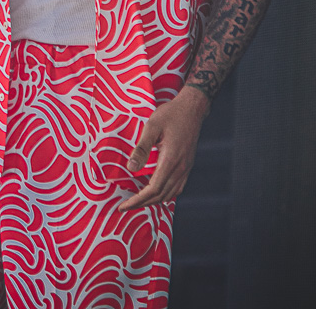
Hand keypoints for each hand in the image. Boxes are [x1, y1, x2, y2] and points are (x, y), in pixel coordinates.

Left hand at [118, 88, 208, 211]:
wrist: (192, 109)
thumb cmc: (171, 114)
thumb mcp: (152, 127)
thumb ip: (141, 148)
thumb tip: (131, 168)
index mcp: (170, 160)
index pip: (152, 190)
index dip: (137, 200)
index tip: (123, 206)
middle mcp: (180, 168)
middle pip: (160, 196)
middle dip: (142, 204)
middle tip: (125, 206)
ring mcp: (186, 168)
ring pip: (170, 194)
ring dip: (153, 201)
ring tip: (137, 201)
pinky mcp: (187, 166)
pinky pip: (177, 188)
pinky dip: (165, 195)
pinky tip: (156, 192)